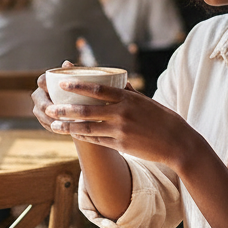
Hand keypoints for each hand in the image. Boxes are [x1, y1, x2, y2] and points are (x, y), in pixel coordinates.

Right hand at [32, 61, 79, 134]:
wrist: (82, 107)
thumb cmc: (81, 90)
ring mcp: (39, 107)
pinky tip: (64, 130)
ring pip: (41, 114)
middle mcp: (40, 93)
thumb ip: (73, 72)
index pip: (42, 81)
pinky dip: (54, 127)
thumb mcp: (79, 81)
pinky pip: (46, 124)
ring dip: (51, 120)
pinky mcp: (43, 119)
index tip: (57, 91)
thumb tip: (66, 63)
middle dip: (48, 109)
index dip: (46, 86)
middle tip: (60, 114)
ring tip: (64, 124)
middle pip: (38, 100)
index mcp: (46, 81)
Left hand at [44, 77, 204, 173]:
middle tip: (50, 108)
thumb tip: (118, 82)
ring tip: (54, 125)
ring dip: (68, 127)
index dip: (78, 86)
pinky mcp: (121, 145)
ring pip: (88, 128)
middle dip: (65, 109)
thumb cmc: (163, 119)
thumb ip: (129, 93)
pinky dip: (84, 137)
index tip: (62, 83)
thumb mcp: (146, 101)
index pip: (97, 89)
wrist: (177, 143)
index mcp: (128, 98)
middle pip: (87, 110)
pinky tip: (73, 135)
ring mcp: (120, 131)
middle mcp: (121, 113)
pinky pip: (98, 141)